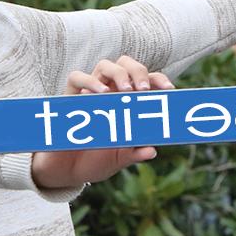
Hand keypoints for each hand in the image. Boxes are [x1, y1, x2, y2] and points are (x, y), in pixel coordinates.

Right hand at [31, 56, 173, 189]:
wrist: (66, 171)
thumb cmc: (96, 160)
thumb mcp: (119, 159)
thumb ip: (134, 153)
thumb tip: (151, 151)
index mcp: (128, 101)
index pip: (146, 81)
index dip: (159, 80)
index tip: (169, 90)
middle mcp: (110, 91)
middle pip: (126, 64)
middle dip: (138, 71)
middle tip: (143, 89)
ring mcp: (90, 92)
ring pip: (105, 65)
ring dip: (118, 74)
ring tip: (126, 90)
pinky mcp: (70, 97)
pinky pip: (77, 78)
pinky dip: (89, 82)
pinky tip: (100, 95)